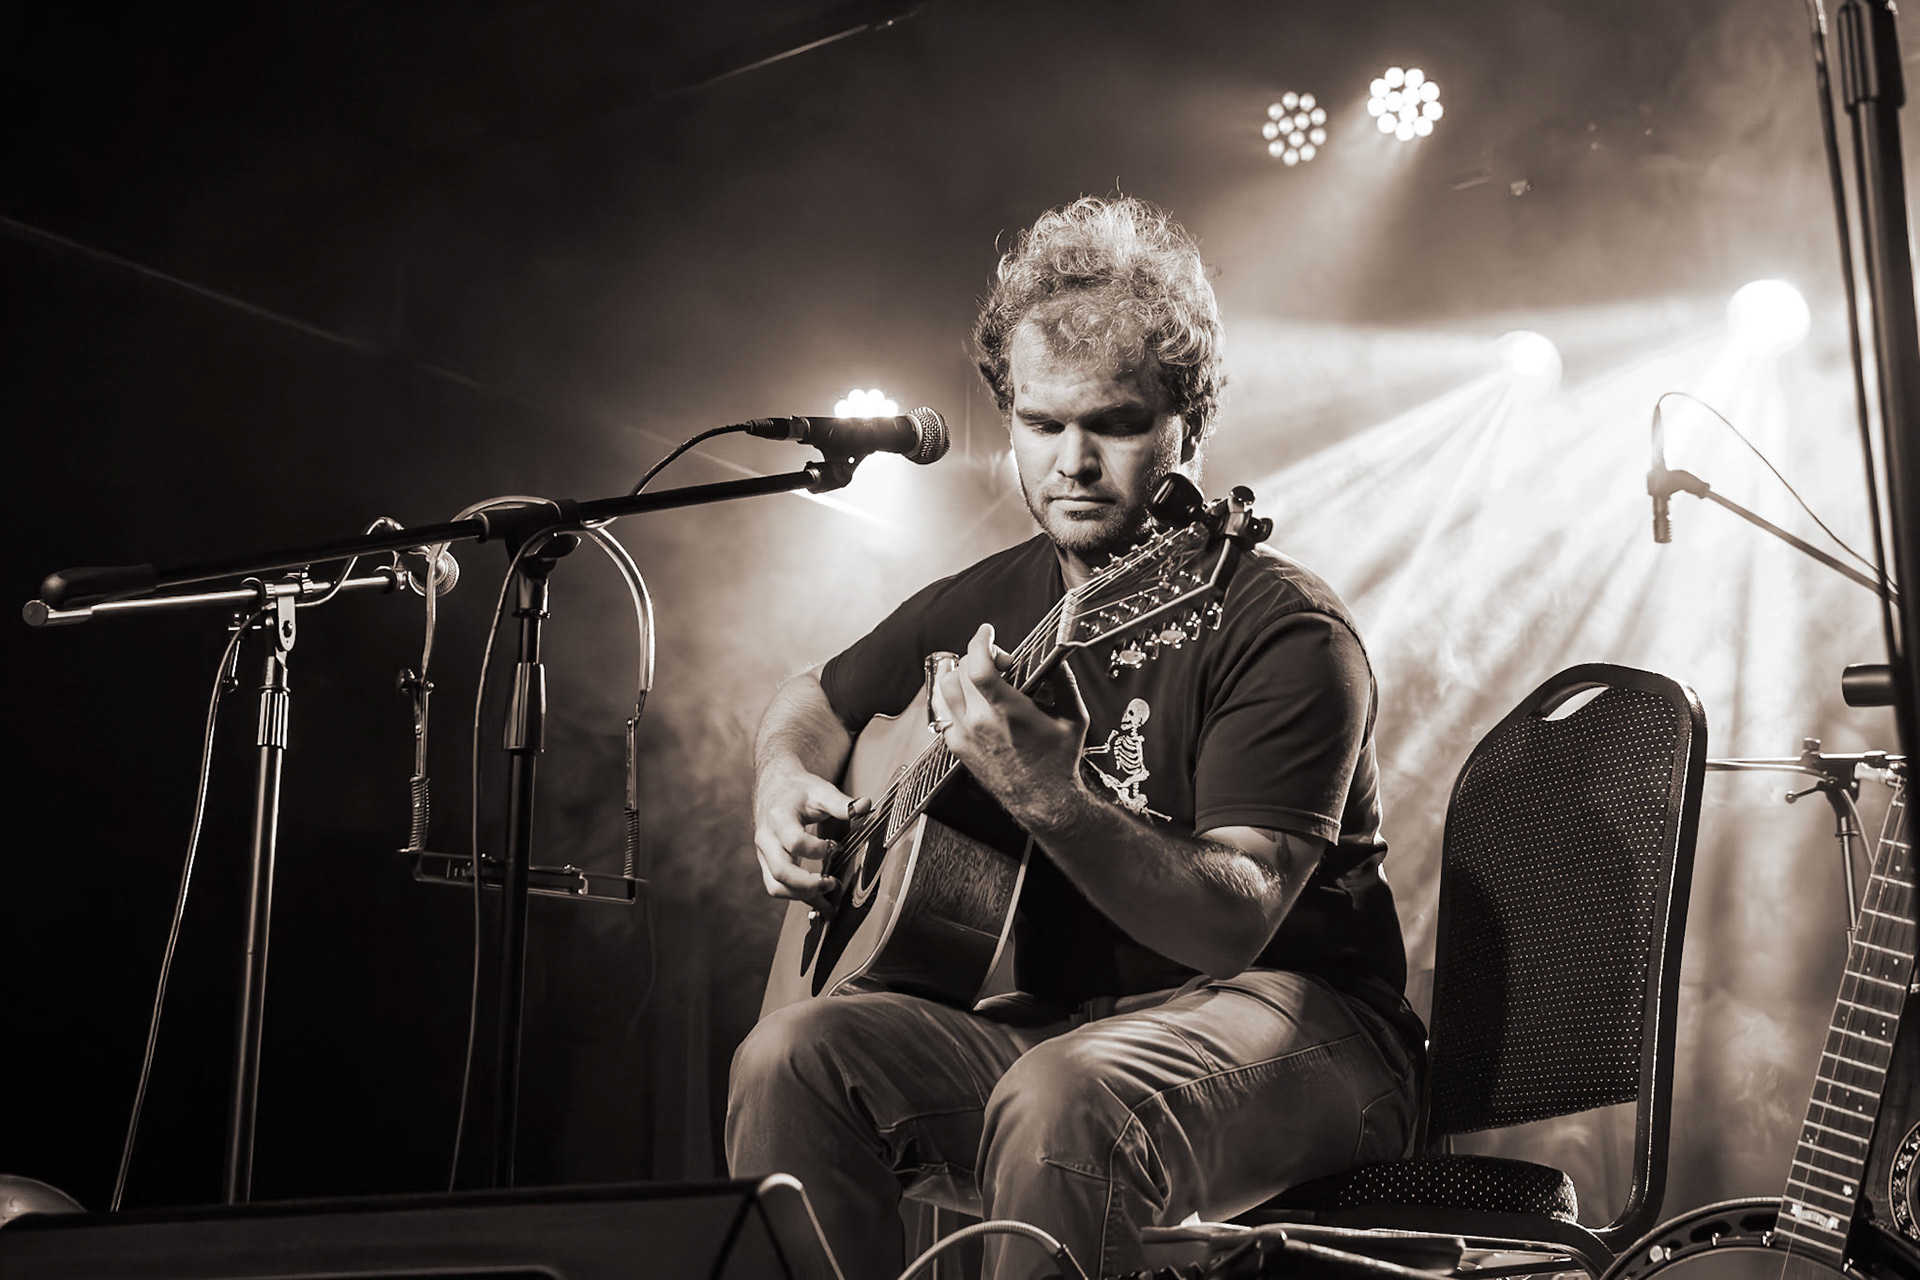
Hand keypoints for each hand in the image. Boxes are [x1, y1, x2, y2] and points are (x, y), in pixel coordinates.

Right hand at [752, 764, 870, 908]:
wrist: (774, 787)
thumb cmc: (798, 790)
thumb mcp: (821, 790)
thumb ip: (842, 803)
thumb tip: (865, 806)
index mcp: (779, 817)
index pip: (795, 842)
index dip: (818, 849)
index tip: (836, 847)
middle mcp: (767, 838)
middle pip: (780, 872)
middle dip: (808, 884)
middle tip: (833, 883)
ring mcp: (764, 854)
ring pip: (775, 887)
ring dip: (802, 896)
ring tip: (828, 898)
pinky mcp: (767, 864)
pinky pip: (777, 888)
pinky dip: (798, 898)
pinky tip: (819, 902)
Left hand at [930, 623, 1090, 830]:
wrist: (1044, 800)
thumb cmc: (1059, 761)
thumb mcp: (1073, 717)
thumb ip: (1064, 681)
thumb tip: (1057, 658)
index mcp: (1006, 711)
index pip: (978, 665)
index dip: (980, 641)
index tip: (988, 632)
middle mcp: (978, 722)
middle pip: (961, 670)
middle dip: (979, 656)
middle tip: (1001, 663)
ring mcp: (963, 735)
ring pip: (943, 688)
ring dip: (959, 673)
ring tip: (978, 674)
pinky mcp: (957, 746)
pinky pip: (940, 710)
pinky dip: (949, 695)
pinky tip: (965, 694)